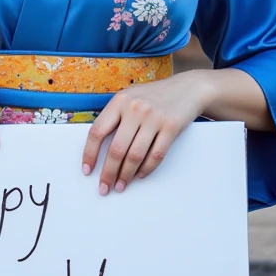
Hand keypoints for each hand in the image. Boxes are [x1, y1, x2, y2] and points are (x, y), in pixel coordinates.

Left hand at [81, 73, 214, 193]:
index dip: (90, 154)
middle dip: (108, 173)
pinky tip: (140, 175)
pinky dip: (146, 169)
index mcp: (119, 101)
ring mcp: (154, 117)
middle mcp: (134, 108)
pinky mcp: (171, 127)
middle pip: (116, 148)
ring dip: (126, 175)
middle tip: (104, 187)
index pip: (97, 131)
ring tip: (121, 185)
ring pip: (135, 155)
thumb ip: (115, 116)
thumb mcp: (130, 97)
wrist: (188, 88)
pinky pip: (156, 155)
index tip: (87, 170)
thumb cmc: (154, 96)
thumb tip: (99, 147)